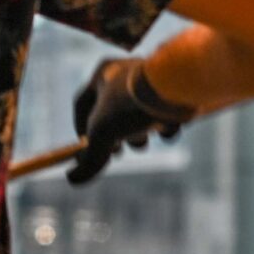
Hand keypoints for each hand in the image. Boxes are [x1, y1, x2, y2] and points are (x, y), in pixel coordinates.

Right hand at [69, 57, 195, 184]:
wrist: (179, 89)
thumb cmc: (132, 105)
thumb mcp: (103, 135)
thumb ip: (90, 159)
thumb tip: (74, 179)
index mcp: (103, 74)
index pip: (82, 105)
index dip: (80, 131)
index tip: (83, 152)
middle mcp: (127, 73)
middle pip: (112, 113)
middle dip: (113, 137)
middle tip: (116, 153)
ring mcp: (152, 82)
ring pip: (139, 117)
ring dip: (139, 136)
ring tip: (143, 142)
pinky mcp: (175, 92)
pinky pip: (165, 116)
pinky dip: (165, 129)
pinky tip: (169, 129)